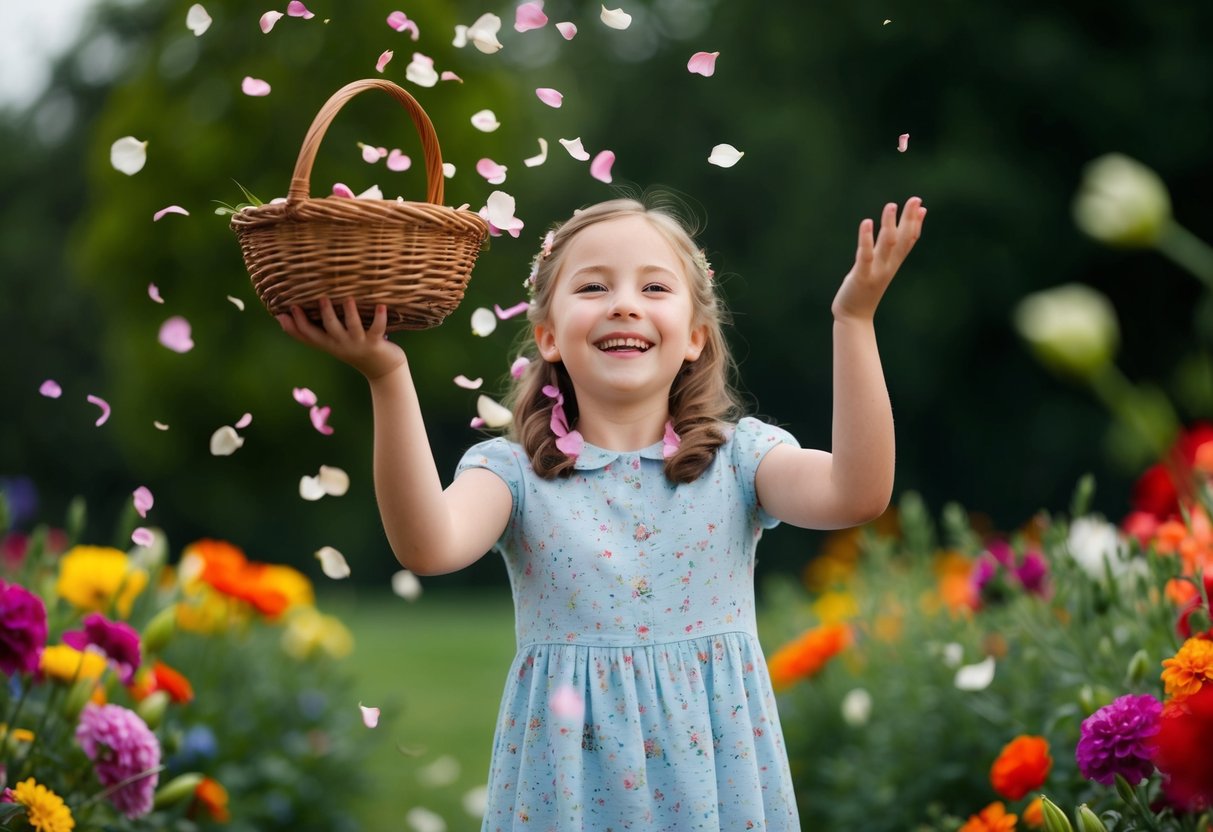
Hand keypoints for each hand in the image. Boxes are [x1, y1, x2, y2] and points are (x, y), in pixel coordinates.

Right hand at [278, 297, 405, 380]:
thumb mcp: (328, 343)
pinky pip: (377, 329)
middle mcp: (341, 343)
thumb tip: (279, 317)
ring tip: (348, 299)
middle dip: (324, 314)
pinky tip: (381, 306)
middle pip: (330, 328)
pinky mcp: (376, 342)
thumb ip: (309, 332)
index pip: (308, 335)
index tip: (287, 309)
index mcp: (328, 343)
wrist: (382, 370)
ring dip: (350, 313)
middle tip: (320, 297)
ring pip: (353, 327)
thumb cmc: (353, 349)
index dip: (296, 324)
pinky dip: (380, 318)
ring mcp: (359, 343)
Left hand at [832, 197, 926, 320]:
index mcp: (892, 264)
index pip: (908, 241)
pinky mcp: (861, 275)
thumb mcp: (878, 270)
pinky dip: (867, 239)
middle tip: (916, 199)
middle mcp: (888, 266)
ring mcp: (876, 271)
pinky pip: (865, 254)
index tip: (921, 206)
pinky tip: (867, 223)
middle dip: (909, 219)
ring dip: (890, 224)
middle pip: (902, 239)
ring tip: (891, 205)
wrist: (853, 316)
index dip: (915, 224)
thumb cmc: (864, 290)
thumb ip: (884, 256)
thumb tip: (892, 240)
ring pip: (887, 244)